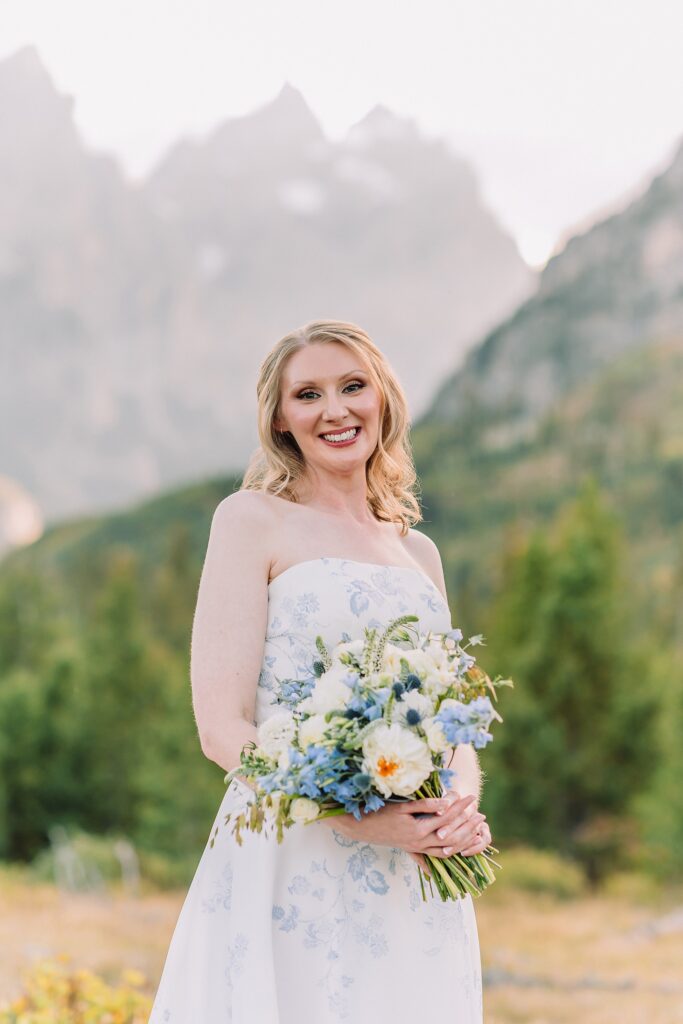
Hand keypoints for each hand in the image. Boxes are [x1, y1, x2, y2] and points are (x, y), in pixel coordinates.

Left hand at [318, 791, 480, 861]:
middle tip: (480, 812)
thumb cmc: (383, 832)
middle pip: (449, 835)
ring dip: (456, 810)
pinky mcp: (400, 813)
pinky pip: (421, 808)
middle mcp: (417, 840)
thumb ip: (418, 857)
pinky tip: (445, 798)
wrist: (358, 825)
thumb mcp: (402, 846)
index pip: (450, 848)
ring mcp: (409, 827)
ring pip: (439, 821)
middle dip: (467, 824)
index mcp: (420, 848)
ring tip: (468, 798)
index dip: (467, 840)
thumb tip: (431, 874)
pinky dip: (434, 804)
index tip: (480, 829)